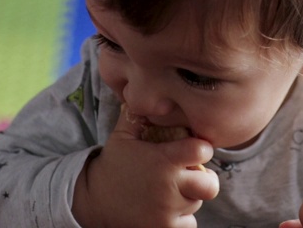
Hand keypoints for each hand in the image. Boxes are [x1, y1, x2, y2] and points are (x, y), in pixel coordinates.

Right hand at [72, 106, 218, 227]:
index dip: (201, 148)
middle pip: (210, 185)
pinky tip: (165, 209)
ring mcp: (167, 212)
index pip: (203, 151)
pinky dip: (181, 218)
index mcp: (163, 161)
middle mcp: (169, 188)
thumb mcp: (122, 136)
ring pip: (197, 204)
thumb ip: (140, 114)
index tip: (192, 150)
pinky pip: (189, 224)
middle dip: (204, 179)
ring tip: (168, 191)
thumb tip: (149, 88)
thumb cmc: (113, 165)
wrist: (92, 202)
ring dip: (189, 197)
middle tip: (190, 175)